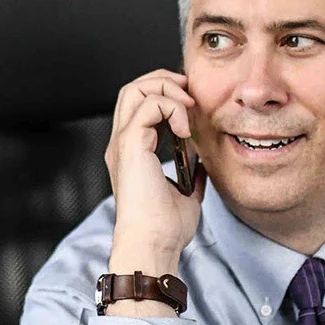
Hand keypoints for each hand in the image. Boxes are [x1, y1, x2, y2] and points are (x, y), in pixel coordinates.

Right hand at [104, 69, 204, 297]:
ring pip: (135, 89)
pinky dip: (171, 108)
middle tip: (189, 92)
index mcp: (132, 153)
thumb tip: (202, 162)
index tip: (191, 104)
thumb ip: (190, 174)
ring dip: (167, 90)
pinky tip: (185, 130)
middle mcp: (122, 144)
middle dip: (163, 81)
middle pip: (132, 89)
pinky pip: (148, 106)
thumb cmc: (166, 229)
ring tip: (188, 107)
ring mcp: (123, 143)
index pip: (139, 105)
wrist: (154, 244)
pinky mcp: (131, 146)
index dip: (164, 94)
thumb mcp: (185, 194)